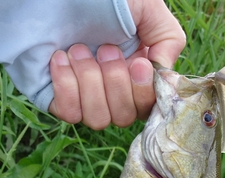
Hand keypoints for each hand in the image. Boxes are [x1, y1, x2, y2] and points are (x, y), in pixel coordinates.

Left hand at [48, 0, 185, 128]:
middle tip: (105, 48)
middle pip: (124, 117)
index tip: (136, 63)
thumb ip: (167, 40)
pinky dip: (67, 88)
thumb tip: (163, 77)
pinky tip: (61, 58)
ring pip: (99, 119)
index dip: (143, 92)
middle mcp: (112, 89)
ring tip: (79, 49)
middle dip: (115, 83)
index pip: (148, 106)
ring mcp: (84, 96)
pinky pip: (69, 114)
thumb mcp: (147, 7)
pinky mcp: (57, 97)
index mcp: (137, 72)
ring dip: (91, 83)